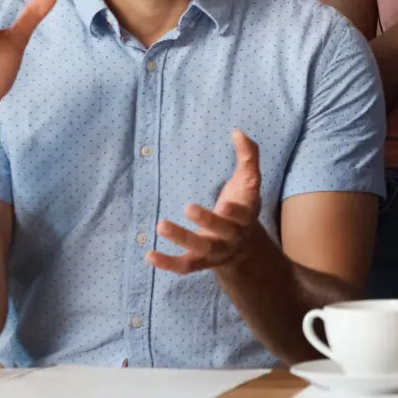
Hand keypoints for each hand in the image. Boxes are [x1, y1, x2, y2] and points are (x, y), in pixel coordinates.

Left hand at [148, 130, 267, 274]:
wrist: (244, 248)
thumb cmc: (242, 206)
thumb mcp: (248, 183)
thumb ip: (248, 156)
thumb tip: (237, 131)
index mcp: (246, 215)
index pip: (244, 213)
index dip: (236, 210)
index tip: (224, 201)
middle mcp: (232, 236)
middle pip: (223, 232)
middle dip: (208, 221)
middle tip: (188, 207)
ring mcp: (215, 251)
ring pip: (200, 249)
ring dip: (181, 238)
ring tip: (161, 225)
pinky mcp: (199, 262)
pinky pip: (184, 266)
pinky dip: (167, 263)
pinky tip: (149, 255)